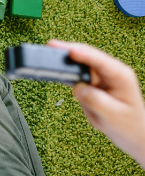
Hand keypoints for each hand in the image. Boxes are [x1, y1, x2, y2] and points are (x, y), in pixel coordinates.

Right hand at [49, 40, 144, 166]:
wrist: (132, 134)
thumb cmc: (129, 125)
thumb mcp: (113, 115)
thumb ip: (95, 101)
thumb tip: (77, 88)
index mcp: (120, 76)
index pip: (99, 60)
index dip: (83, 54)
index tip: (68, 51)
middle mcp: (109, 72)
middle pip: (86, 55)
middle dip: (68, 49)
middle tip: (50, 46)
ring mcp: (99, 76)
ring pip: (78, 62)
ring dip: (65, 59)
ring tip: (47, 56)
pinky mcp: (90, 82)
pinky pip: (75, 73)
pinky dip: (65, 71)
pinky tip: (54, 68)